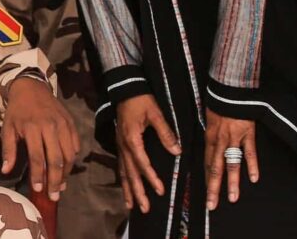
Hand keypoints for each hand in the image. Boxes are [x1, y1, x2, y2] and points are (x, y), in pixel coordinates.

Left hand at [1, 77, 79, 200]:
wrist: (31, 87)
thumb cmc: (17, 111)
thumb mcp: (7, 128)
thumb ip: (8, 150)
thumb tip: (5, 171)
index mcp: (32, 128)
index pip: (37, 158)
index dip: (38, 176)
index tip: (38, 190)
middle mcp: (50, 127)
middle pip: (56, 159)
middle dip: (56, 180)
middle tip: (54, 195)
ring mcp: (63, 124)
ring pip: (69, 154)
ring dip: (66, 173)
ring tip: (61, 185)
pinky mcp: (71, 123)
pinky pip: (75, 145)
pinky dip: (73, 159)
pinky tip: (67, 168)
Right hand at [115, 94, 181, 212]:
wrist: (125, 87)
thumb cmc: (140, 100)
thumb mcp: (155, 113)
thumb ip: (165, 133)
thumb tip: (176, 150)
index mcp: (132, 139)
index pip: (142, 163)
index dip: (151, 177)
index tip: (160, 190)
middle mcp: (124, 145)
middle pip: (130, 173)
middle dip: (137, 191)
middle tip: (144, 208)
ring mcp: (120, 145)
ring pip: (123, 171)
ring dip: (128, 189)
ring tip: (131, 205)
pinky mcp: (120, 143)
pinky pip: (121, 165)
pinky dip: (123, 178)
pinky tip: (126, 187)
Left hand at [204, 108, 257, 209]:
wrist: (229, 89)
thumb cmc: (218, 103)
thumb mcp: (209, 119)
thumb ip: (211, 135)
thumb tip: (211, 147)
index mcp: (209, 137)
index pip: (206, 163)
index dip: (206, 179)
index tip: (206, 193)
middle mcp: (219, 140)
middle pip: (215, 168)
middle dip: (213, 187)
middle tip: (212, 204)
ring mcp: (234, 138)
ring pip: (231, 163)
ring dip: (232, 182)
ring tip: (232, 198)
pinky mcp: (247, 133)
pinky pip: (249, 152)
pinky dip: (252, 165)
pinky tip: (253, 178)